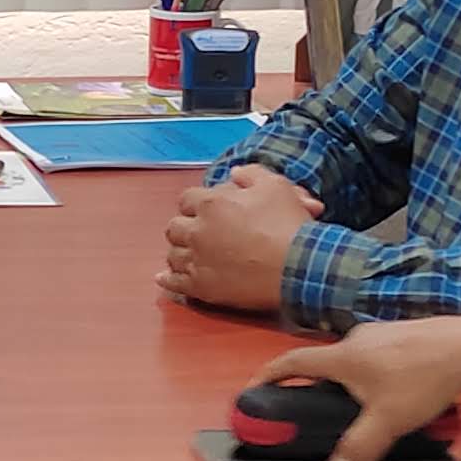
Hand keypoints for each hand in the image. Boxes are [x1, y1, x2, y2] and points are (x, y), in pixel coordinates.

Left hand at [157, 165, 323, 309]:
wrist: (297, 266)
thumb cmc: (288, 225)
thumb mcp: (275, 186)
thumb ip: (251, 174)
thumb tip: (234, 173)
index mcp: (211, 203)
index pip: (187, 199)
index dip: (196, 204)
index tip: (206, 210)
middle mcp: (197, 231)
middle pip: (174, 227)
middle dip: (185, 227)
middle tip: (199, 232)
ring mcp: (197, 261)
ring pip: (172, 255)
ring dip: (180, 252)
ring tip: (191, 254)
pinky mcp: (201, 287)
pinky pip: (173, 283)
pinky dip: (167, 279)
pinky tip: (163, 278)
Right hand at [257, 316, 460, 460]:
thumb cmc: (426, 377)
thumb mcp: (389, 421)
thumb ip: (360, 448)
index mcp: (343, 355)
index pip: (293, 362)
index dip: (269, 376)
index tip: (254, 388)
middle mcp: (359, 339)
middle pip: (327, 364)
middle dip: (321, 388)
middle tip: (321, 413)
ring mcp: (385, 335)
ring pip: (359, 363)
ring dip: (357, 386)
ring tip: (371, 412)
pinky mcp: (408, 338)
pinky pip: (383, 361)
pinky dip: (382, 380)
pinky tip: (402, 397)